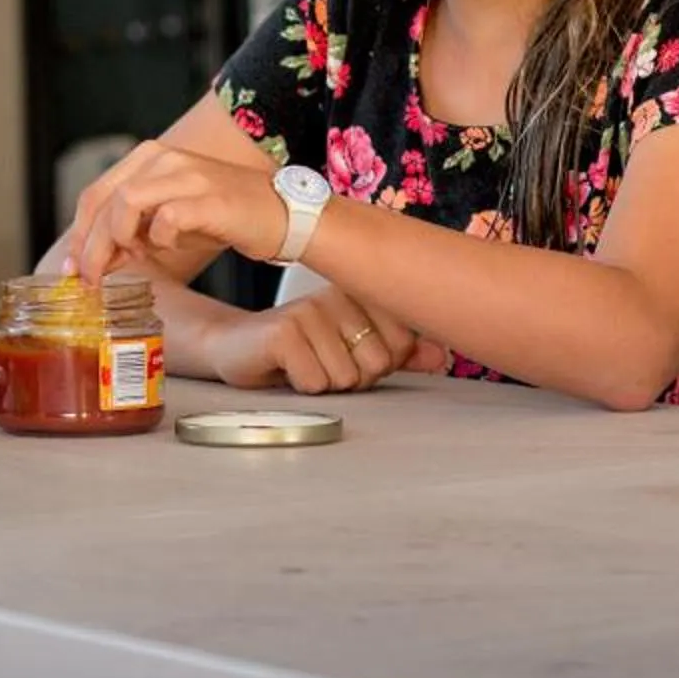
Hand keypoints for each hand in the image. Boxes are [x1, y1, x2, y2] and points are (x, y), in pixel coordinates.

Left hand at [64, 139, 290, 278]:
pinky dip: (161, 240)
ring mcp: (187, 175)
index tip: (73, 267)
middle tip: (88, 280)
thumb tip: (97, 258)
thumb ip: (134, 229)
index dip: (79, 233)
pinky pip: (166, 220)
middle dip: (89, 247)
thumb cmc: (226, 217)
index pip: (96, 193)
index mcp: (150, 158)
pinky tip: (172, 248)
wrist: (285, 214)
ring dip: (118, 242)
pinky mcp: (209, 198)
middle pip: (104, 201)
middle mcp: (164, 159)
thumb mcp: (170, 217)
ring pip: (126, 205)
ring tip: (132, 262)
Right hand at [216, 292, 447, 395]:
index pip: (403, 343)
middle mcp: (338, 295)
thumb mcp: (353, 349)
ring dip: (324, 382)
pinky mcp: (283, 333)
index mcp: (361, 291)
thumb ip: (400, 351)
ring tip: (304, 363)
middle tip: (322, 360)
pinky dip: (302, 386)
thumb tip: (442, 354)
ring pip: (347, 377)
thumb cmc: (300, 348)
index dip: (380, 363)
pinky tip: (285, 367)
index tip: (349, 352)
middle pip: (377, 363)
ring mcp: (309, 310)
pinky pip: (317, 383)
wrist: (236, 346)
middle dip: (352, 376)